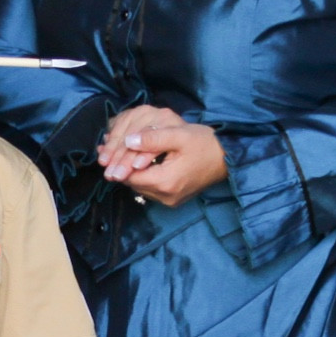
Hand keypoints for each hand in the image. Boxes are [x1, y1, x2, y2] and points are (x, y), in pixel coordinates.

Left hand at [97, 105, 226, 205]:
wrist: (227, 159)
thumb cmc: (205, 144)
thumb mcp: (179, 135)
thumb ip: (153, 138)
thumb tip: (128, 140)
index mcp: (165, 182)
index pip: (130, 176)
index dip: (118, 162)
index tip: (107, 149)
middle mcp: (165, 197)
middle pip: (132, 183)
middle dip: (122, 167)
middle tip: (108, 150)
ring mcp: (170, 201)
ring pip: (140, 187)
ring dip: (131, 172)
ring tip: (122, 154)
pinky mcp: (173, 200)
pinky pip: (150, 189)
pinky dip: (142, 176)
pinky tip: (138, 162)